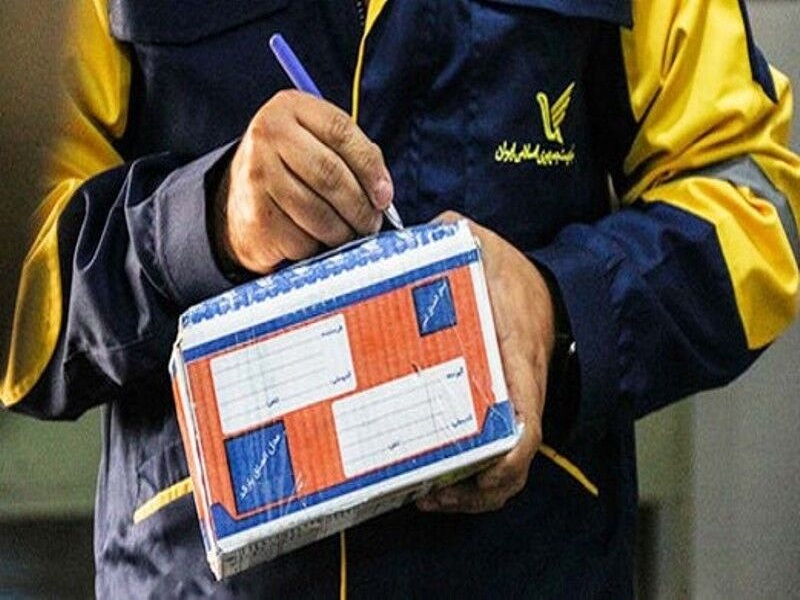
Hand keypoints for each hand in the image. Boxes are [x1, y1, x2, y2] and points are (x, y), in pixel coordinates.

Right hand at [213, 90, 393, 273]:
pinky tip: (316, 240)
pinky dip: (318, 246)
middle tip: (371, 222)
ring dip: (344, 232)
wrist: (240, 198)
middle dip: (360, 206)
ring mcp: (257, 175)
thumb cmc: (295, 169)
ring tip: (349, 233)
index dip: (370, 166)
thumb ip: (354, 156)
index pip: (341, 131)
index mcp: (290, 107)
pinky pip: (302, 239)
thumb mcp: (319, 144)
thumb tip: (382, 195)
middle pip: (331, 173)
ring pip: (319, 212)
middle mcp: (267, 135)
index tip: (384, 195)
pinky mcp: (255, 215)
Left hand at [417, 212, 555, 512]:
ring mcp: (514, 408)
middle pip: (510, 466)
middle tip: (424, 493)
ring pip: (503, 472)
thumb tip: (415, 238)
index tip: (471, 478)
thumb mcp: (486, 246)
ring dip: (468, 495)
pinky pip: (495, 457)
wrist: (550, 293)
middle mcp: (521, 394)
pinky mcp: (504, 413)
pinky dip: (471, 478)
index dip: (504, 462)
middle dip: (471, 492)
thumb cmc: (517, 277)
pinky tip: (435, 475)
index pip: (525, 425)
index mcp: (516, 359)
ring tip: (424, 495)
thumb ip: (452, 236)